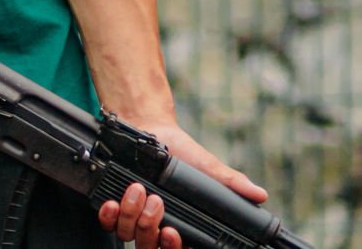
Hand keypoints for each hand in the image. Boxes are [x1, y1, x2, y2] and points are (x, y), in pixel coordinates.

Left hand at [96, 123, 266, 248]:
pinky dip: (110, 215)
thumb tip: (260, 194)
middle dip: (151, 230)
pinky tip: (114, 201)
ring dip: (132, 214)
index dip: (175, 247)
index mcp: (182, 225)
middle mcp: (156, 226)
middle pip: (150, 248)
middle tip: (156, 204)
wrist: (147, 129)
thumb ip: (230, 183)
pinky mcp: (112, 205)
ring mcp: (133, 218)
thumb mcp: (206, 166)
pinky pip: (107, 223)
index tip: (175, 233)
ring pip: (129, 235)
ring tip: (139, 189)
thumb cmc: (179, 151)